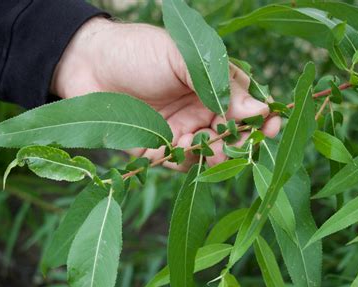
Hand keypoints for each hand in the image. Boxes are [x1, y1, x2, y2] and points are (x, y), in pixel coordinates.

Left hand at [51, 17, 280, 169]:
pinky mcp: (157, 149)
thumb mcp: (181, 57)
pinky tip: (172, 147)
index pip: (245, 106)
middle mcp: (200, 110)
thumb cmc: (137, 51)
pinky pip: (178, 163)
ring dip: (211, 153)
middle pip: (230, 134)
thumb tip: (258, 108)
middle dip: (236, 141)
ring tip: (206, 146)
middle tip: (234, 141)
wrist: (87, 64)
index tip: (271, 126)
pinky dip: (181, 159)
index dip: (260, 118)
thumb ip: (217, 83)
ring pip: (208, 153)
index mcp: (211, 86)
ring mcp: (180, 131)